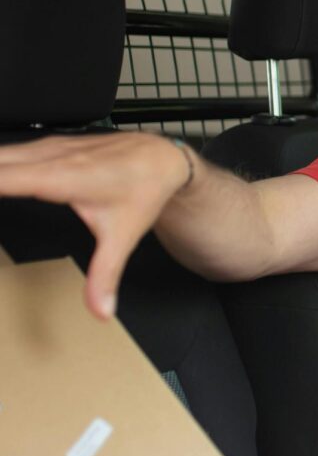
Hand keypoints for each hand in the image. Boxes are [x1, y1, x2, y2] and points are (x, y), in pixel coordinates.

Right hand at [0, 133, 191, 319]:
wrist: (163, 158)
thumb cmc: (143, 190)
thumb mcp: (124, 235)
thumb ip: (105, 274)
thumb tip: (101, 310)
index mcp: (60, 176)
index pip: (0, 177)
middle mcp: (48, 155)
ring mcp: (45, 146)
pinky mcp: (45, 144)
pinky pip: (6, 150)